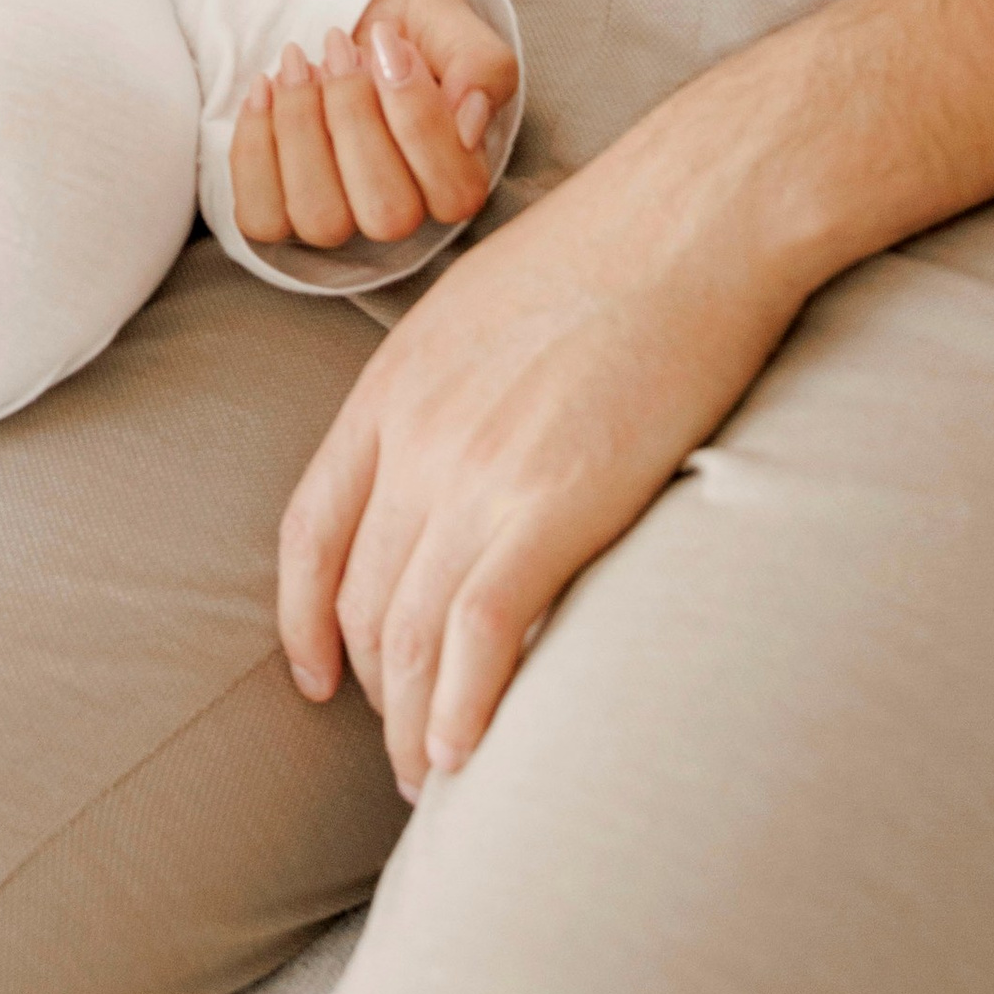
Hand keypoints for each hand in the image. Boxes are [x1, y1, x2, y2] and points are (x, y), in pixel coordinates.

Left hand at [230, 0, 517, 253]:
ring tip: (299, 62)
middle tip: (340, 47)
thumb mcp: (455, 26)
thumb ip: (483, 66)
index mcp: (458, 179)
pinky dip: (256, 146)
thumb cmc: (407, 31)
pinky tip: (265, 87)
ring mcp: (338, 221)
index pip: (453, 192)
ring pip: (320, 218)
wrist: (341, 22)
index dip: (417, 116)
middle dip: (355, 116)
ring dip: (302, 128)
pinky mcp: (278, 215)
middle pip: (386, 213)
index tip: (389, 42)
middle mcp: (402, 214)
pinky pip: (260, 215)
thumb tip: (469, 121)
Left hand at [276, 94, 813, 797]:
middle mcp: (414, 437)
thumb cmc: (613, 250)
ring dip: (415, 720)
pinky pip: (480, 635)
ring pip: (411, 633)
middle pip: (361, 597)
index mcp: (392, 387)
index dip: (302, 615)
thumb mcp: (483, 306)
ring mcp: (475, 473)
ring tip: (434, 774)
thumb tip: (458, 449)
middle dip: (374, 686)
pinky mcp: (551, 506)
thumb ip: (449, 388)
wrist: (692, 218)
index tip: (316, 675)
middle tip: (404, 742)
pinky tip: (470, 753)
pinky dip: (466, 708)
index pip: (310, 527)